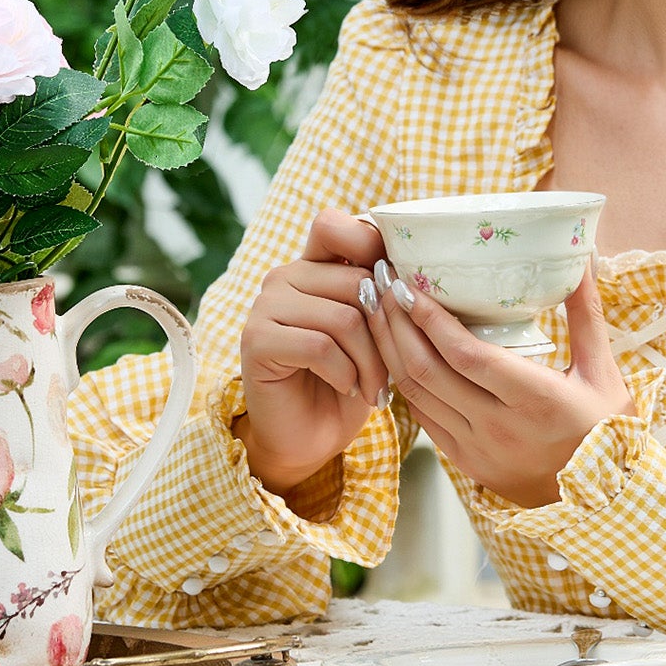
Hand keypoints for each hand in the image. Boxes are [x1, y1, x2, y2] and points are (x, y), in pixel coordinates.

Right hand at [236, 209, 388, 495]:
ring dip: (370, 362)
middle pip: (356, 283)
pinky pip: (319, 346)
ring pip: (343, 317)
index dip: (369, 246)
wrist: (307, 439)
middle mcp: (284, 277)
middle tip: (390, 371)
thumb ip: (378, 294)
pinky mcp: (256, 340)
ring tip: (373, 387)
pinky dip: (344, 374)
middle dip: (385, 333)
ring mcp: (265, 306)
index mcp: (311, 266)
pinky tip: (346, 388)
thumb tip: (409, 273)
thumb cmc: (346, 382)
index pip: (334, 226)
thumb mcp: (371, 333)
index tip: (395, 292)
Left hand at [361, 257, 635, 505]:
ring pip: (416, 394)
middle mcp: (499, 428)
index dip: (430, 319)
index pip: (466, 356)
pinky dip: (404, 381)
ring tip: (376, 309)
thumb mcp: (605, 373)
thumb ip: (587, 315)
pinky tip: (394, 351)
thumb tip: (583, 260)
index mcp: (536, 401)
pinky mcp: (465, 463)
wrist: (604, 505)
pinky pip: (422, 417)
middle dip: (395, 323)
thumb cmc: (607, 432)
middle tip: (379, 283)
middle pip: (428, 370)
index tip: (407, 285)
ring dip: (389, 349)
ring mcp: (477, 449)